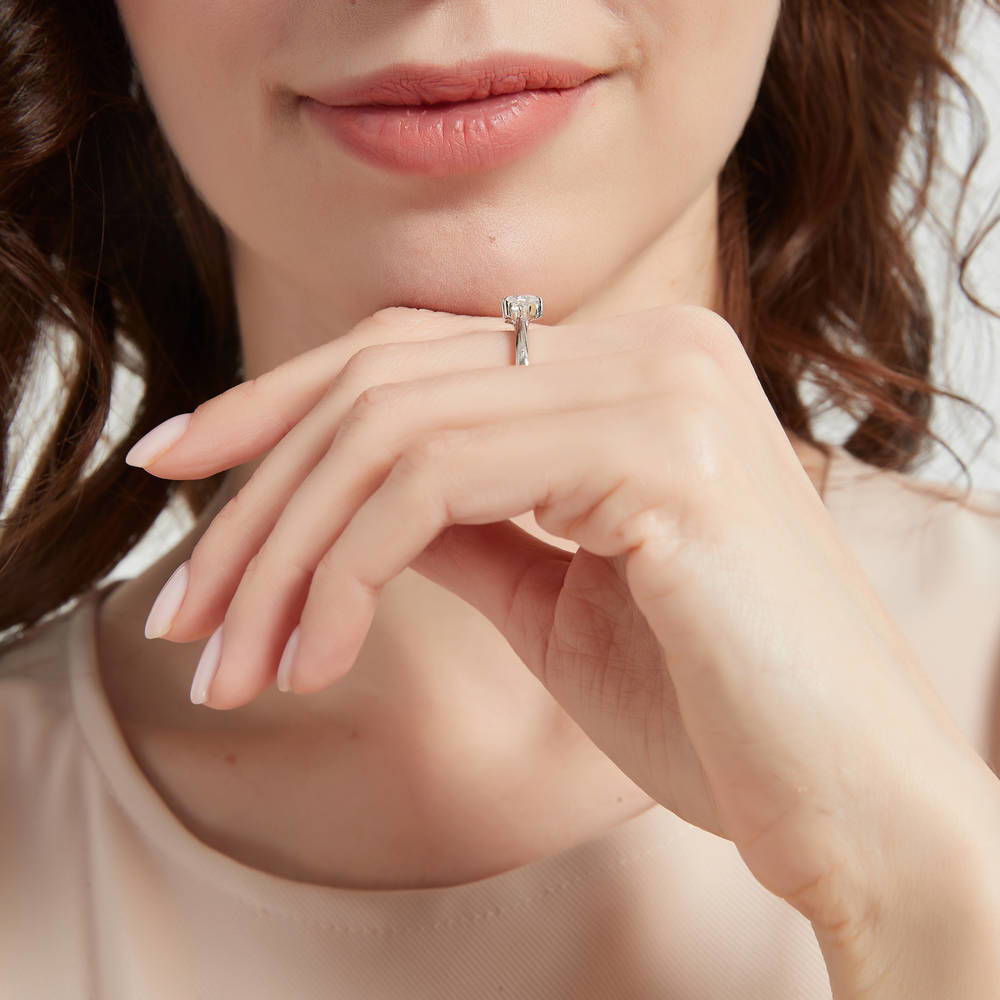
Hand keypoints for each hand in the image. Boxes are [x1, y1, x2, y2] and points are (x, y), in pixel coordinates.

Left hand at [129, 303, 999, 946]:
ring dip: (282, 555)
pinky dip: (348, 573)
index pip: (408, 353)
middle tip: (183, 617)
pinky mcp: (665, 454)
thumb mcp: (555, 602)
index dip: (273, 403)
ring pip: (390, 430)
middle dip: (255, 504)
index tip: (176, 472)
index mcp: (630, 369)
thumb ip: (460, 527)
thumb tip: (347, 506)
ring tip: (230, 665)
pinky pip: (437, 483)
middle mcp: (650, 348)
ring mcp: (661, 388)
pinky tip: (319, 658)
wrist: (854, 801)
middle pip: (379, 382)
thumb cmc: (714, 711)